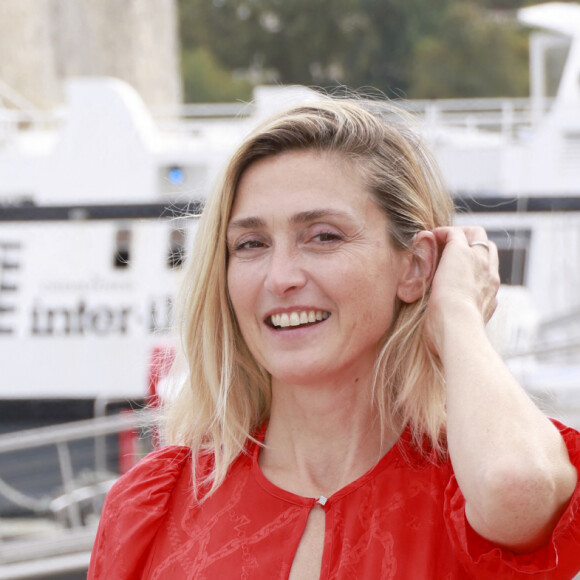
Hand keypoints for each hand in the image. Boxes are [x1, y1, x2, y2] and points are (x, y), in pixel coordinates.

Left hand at [424, 226, 499, 356]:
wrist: (458, 330)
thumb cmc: (452, 341)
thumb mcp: (454, 336)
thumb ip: (448, 335)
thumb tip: (435, 352)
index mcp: (489, 297)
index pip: (487, 273)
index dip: (473, 266)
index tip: (454, 269)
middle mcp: (490, 277)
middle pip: (488, 249)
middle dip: (470, 244)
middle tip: (447, 248)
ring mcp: (479, 263)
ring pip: (477, 235)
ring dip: (457, 235)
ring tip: (437, 240)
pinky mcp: (462, 252)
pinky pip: (454, 232)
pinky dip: (441, 233)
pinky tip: (428, 239)